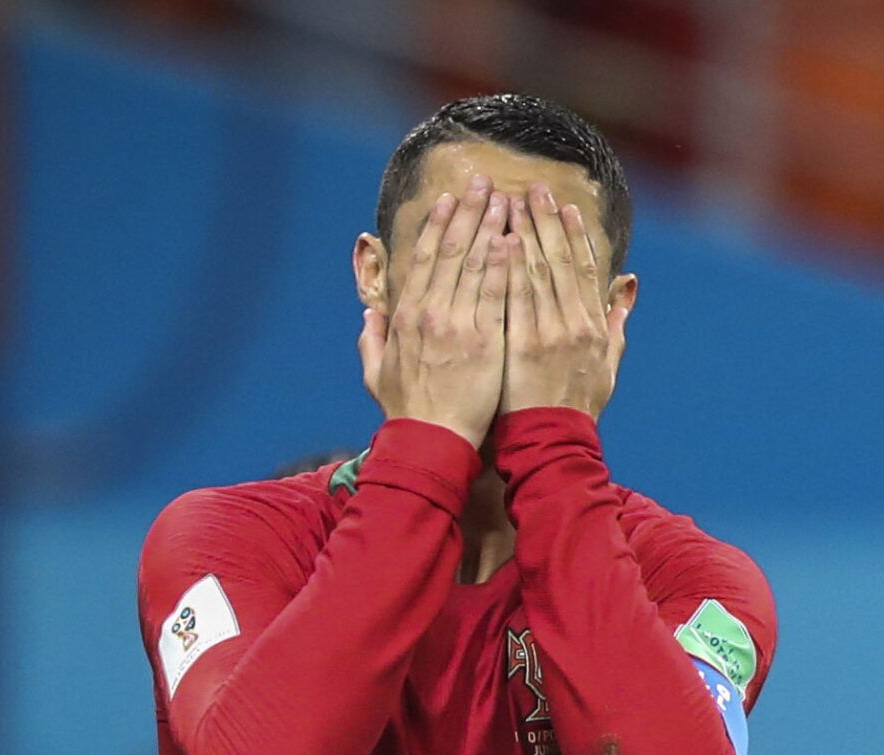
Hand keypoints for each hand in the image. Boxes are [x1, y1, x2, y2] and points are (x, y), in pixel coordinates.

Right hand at [358, 176, 510, 448]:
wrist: (431, 443)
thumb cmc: (407, 413)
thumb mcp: (376, 375)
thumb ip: (372, 342)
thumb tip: (369, 318)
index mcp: (405, 317)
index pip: (424, 259)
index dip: (437, 225)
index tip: (449, 199)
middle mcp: (430, 313)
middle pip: (451, 251)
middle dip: (467, 212)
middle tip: (482, 182)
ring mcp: (458, 325)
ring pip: (475, 265)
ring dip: (490, 227)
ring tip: (505, 199)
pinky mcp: (485, 342)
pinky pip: (495, 295)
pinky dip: (504, 264)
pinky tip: (513, 239)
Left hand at [501, 183, 627, 417]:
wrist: (555, 442)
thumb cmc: (578, 406)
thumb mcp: (609, 363)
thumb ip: (617, 320)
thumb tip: (629, 284)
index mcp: (593, 325)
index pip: (583, 269)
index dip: (574, 234)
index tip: (564, 206)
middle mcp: (574, 324)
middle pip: (558, 261)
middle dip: (546, 222)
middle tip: (533, 188)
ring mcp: (548, 334)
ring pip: (536, 273)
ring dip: (524, 234)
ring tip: (511, 202)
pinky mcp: (523, 346)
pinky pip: (515, 299)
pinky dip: (508, 268)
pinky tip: (499, 241)